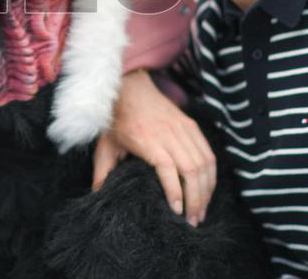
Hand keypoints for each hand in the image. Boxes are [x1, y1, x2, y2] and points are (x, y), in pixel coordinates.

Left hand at [93, 70, 215, 226]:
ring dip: (206, 190)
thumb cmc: (116, 119)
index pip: (167, 167)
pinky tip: (207, 191)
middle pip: (191, 169)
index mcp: (146, 138)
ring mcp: (182, 128)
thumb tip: (97, 196)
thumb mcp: (105, 145)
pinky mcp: (191, 126)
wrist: (129, 86)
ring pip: (204, 163)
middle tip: (192, 221)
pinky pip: (208, 153)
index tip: (176, 212)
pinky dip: (211, 175)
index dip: (175, 191)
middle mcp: (168, 133)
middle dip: (195, 199)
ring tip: (201, 212)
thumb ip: (102, 171)